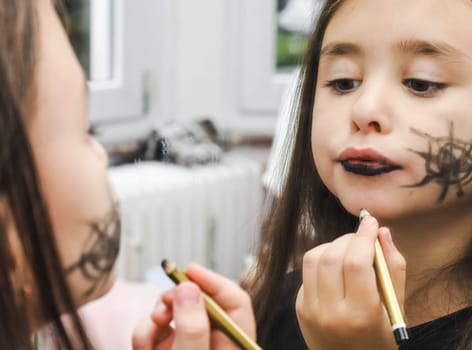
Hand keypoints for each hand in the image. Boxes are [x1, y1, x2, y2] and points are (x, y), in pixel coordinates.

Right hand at [132, 263, 255, 349]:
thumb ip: (192, 326)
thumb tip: (187, 287)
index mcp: (232, 345)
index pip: (235, 302)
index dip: (214, 281)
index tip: (190, 270)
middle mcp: (211, 341)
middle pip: (202, 300)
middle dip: (179, 295)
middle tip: (166, 301)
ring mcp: (187, 343)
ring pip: (174, 311)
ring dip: (157, 314)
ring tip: (154, 324)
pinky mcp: (165, 347)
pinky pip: (154, 327)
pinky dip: (145, 332)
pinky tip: (144, 347)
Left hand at [296, 216, 405, 349]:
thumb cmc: (380, 336)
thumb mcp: (396, 308)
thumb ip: (393, 268)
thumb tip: (382, 232)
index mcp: (359, 315)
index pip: (356, 263)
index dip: (363, 236)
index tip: (371, 222)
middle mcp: (330, 313)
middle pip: (332, 257)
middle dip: (349, 238)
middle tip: (362, 237)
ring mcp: (310, 310)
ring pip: (314, 258)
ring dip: (332, 245)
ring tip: (349, 250)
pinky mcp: (300, 307)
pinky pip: (307, 270)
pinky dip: (322, 260)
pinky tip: (336, 267)